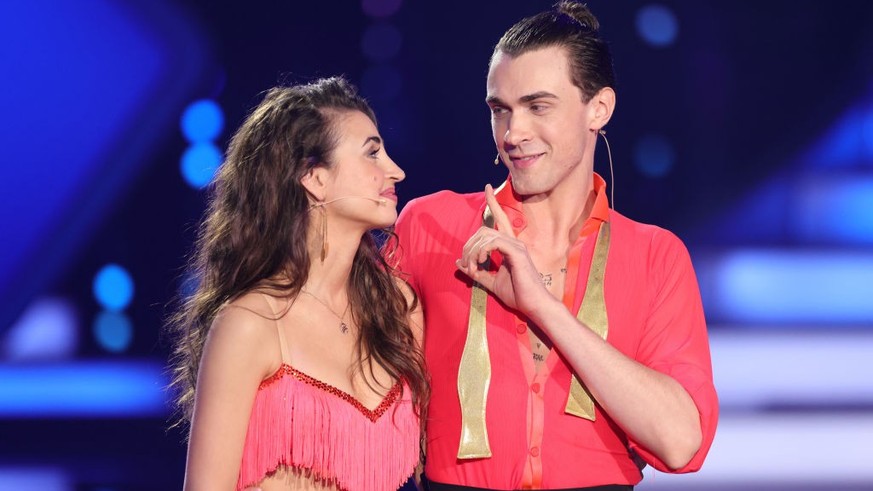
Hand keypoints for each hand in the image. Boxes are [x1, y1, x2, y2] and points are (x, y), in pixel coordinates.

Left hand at [455, 184, 554, 317]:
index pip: (500, 219)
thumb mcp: (490, 282)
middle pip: (484, 229)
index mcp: (509, 247)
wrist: (534, 306)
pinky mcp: (517, 252)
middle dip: (469, 244)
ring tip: (473, 268)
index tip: (488, 187)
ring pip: (486, 235)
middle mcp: (514, 242)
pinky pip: (494, 242)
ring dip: (473, 251)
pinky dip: (482, 251)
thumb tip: (458, 262)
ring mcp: (517, 246)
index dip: (493, 203)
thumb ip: (476, 271)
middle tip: (466, 263)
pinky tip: (480, 263)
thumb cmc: (517, 295)